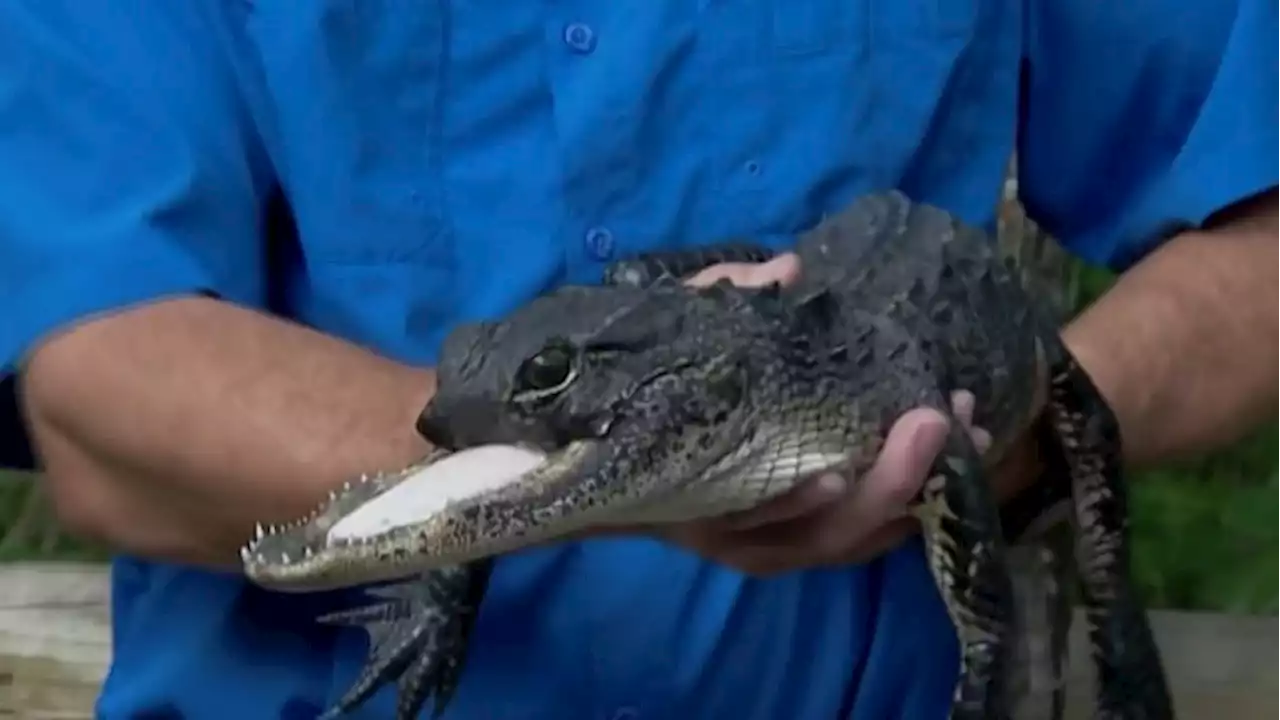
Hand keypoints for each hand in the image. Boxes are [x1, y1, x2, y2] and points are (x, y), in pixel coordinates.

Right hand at [657, 253, 995, 575]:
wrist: (620, 452)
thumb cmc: (653, 389)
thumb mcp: (675, 334)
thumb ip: (719, 301)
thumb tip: (789, 272)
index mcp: (695, 494)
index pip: (750, 515)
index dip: (791, 502)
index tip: (836, 473)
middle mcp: (736, 537)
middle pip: (821, 536)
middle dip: (887, 486)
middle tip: (936, 421)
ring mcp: (772, 546)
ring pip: (851, 542)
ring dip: (915, 494)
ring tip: (967, 434)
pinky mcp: (802, 540)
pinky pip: (862, 537)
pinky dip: (908, 506)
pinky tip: (949, 462)